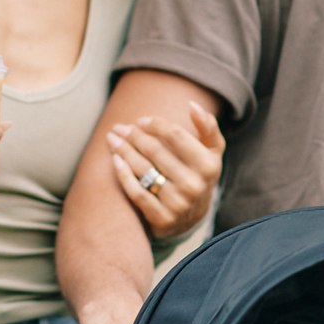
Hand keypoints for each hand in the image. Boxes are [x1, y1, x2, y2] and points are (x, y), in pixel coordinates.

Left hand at [109, 103, 222, 238]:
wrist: (191, 217)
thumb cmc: (198, 174)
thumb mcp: (211, 153)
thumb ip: (208, 128)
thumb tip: (193, 105)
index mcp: (208, 166)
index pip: (177, 135)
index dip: (156, 124)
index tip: (141, 120)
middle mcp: (194, 186)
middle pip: (155, 151)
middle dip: (133, 136)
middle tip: (119, 128)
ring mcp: (178, 204)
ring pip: (143, 170)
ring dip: (123, 151)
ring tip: (112, 139)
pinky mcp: (162, 218)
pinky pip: (137, 192)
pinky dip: (123, 174)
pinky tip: (115, 160)